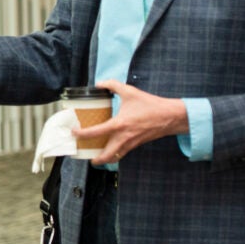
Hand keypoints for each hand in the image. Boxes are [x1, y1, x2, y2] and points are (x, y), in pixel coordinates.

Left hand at [73, 79, 189, 165]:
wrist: (170, 117)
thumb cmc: (150, 105)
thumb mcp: (129, 91)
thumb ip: (112, 85)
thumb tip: (100, 83)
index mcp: (119, 124)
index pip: (96, 132)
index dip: (82, 134)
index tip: (74, 133)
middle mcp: (124, 137)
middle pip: (106, 156)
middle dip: (96, 160)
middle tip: (87, 156)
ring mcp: (131, 143)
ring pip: (116, 157)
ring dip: (106, 159)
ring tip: (97, 157)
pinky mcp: (137, 144)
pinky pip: (123, 153)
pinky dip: (115, 154)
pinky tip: (111, 148)